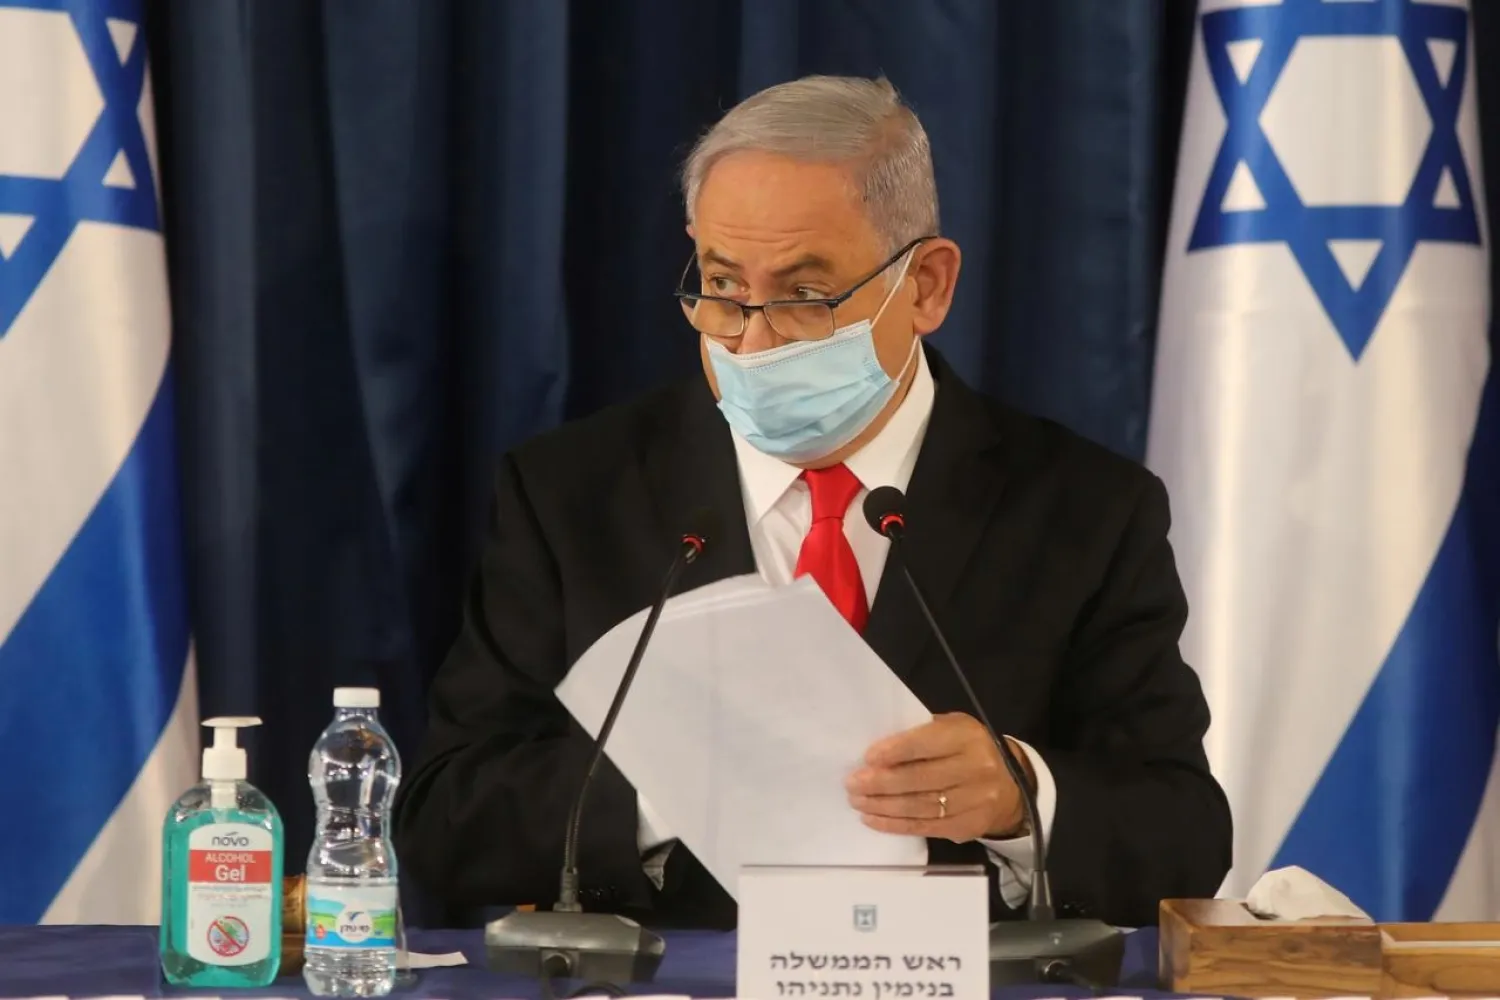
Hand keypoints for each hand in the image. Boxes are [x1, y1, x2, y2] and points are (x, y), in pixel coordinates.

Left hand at [845, 712, 1031, 842]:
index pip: (926, 744)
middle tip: (852, 784)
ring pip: (919, 807)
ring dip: (882, 806)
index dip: (895, 751)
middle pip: (920, 779)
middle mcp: (976, 769)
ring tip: (857, 801)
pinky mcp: (967, 827)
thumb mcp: (953, 729)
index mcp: (968, 737)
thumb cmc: (968, 749)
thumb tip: (878, 753)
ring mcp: (974, 802)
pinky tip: (873, 819)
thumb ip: (922, 735)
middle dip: (880, 783)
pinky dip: (894, 825)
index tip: (867, 757)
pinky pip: (924, 828)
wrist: (1011, 785)